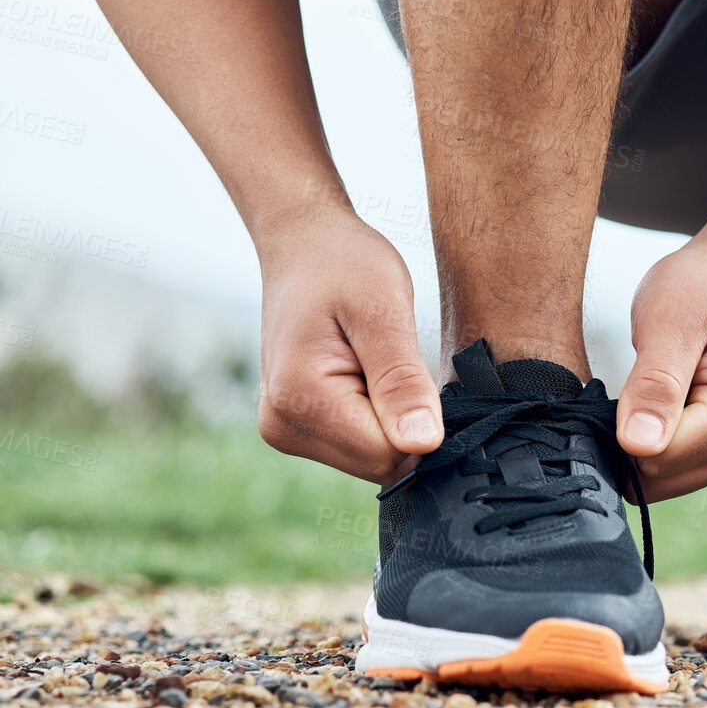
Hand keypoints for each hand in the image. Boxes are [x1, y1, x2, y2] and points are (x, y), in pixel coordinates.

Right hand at [255, 213, 443, 482]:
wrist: (303, 245)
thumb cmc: (345, 264)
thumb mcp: (384, 311)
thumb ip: (402, 381)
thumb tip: (423, 445)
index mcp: (298, 398)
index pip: (389, 453)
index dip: (420, 417)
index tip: (412, 366)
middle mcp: (282, 426)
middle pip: (381, 463)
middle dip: (404, 419)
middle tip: (394, 359)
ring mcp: (286, 431)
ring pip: (375, 459)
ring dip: (392, 416)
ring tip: (376, 361)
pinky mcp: (298, 429)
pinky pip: (362, 446)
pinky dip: (380, 416)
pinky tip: (368, 373)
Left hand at [616, 238, 706, 499]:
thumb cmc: (702, 288)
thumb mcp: (669, 323)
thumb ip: (655, 386)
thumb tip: (638, 446)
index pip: (653, 460)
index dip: (622, 427)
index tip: (629, 383)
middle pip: (656, 479)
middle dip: (632, 438)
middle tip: (640, 382)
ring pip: (659, 481)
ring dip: (641, 440)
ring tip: (654, 388)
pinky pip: (669, 472)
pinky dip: (652, 443)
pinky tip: (661, 403)